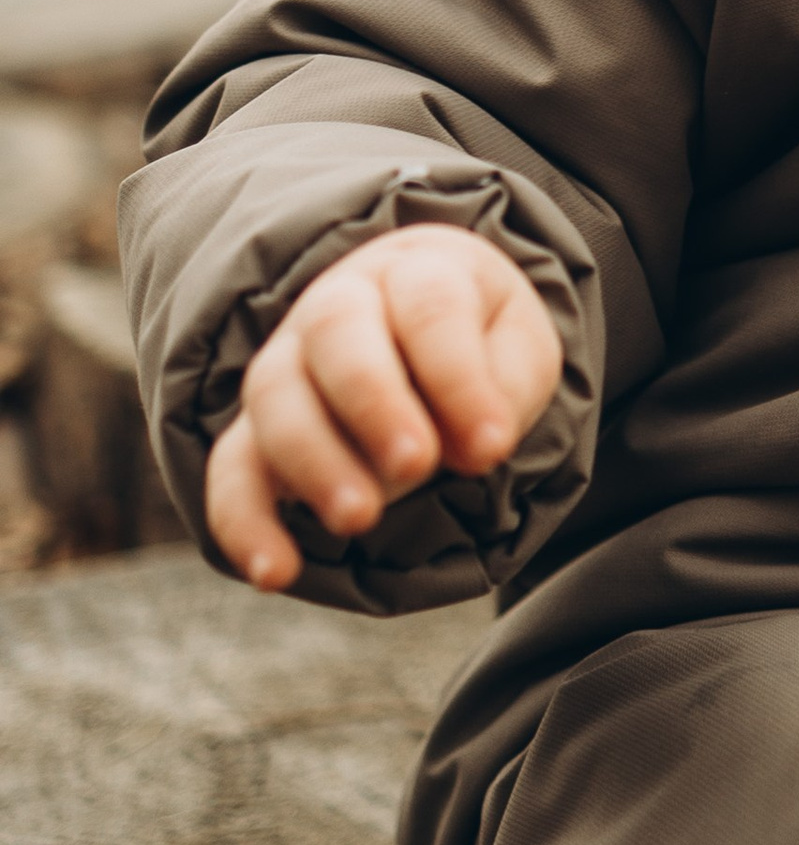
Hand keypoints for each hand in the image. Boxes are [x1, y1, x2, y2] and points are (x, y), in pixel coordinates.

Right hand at [205, 225, 562, 592]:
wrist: (429, 335)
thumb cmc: (482, 344)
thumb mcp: (520, 353)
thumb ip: (504, 390)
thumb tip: (475, 450)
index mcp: (417, 273)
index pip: (430, 308)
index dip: (458, 377)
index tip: (493, 447)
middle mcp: (341, 304)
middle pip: (338, 333)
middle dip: (373, 402)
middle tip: (416, 466)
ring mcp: (289, 361)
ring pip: (275, 394)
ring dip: (312, 460)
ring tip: (359, 519)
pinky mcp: (258, 428)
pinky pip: (231, 467)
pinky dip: (243, 519)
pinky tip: (273, 571)